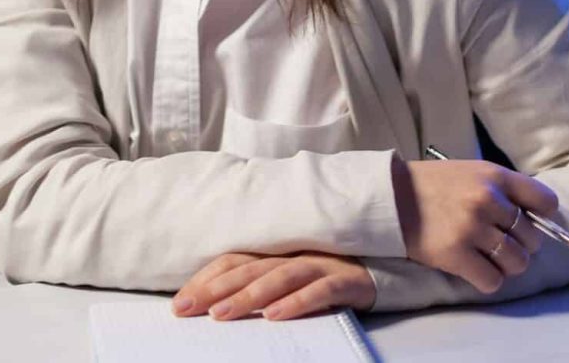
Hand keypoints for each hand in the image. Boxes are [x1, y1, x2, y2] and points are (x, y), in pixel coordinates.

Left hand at [172, 251, 376, 321]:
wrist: (390, 265)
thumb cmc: (334, 273)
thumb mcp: (293, 274)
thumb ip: (262, 281)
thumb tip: (217, 304)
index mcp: (278, 251)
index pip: (234, 260)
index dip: (205, 279)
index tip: (178, 303)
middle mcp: (295, 253)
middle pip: (249, 268)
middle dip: (215, 289)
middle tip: (186, 309)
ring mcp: (321, 264)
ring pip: (278, 277)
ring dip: (248, 296)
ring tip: (222, 314)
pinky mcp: (346, 280)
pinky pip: (318, 291)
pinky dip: (295, 302)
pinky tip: (274, 316)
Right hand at [392, 155, 557, 293]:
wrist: (390, 196)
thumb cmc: (433, 185)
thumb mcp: (471, 172)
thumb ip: (503, 190)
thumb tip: (537, 220)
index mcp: (494, 176)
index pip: (545, 201)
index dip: (543, 217)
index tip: (529, 223)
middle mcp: (488, 200)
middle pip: (533, 239)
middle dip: (519, 245)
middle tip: (497, 242)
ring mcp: (473, 228)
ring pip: (517, 263)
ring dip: (506, 265)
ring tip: (487, 257)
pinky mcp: (457, 254)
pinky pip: (493, 281)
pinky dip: (486, 279)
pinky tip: (472, 267)